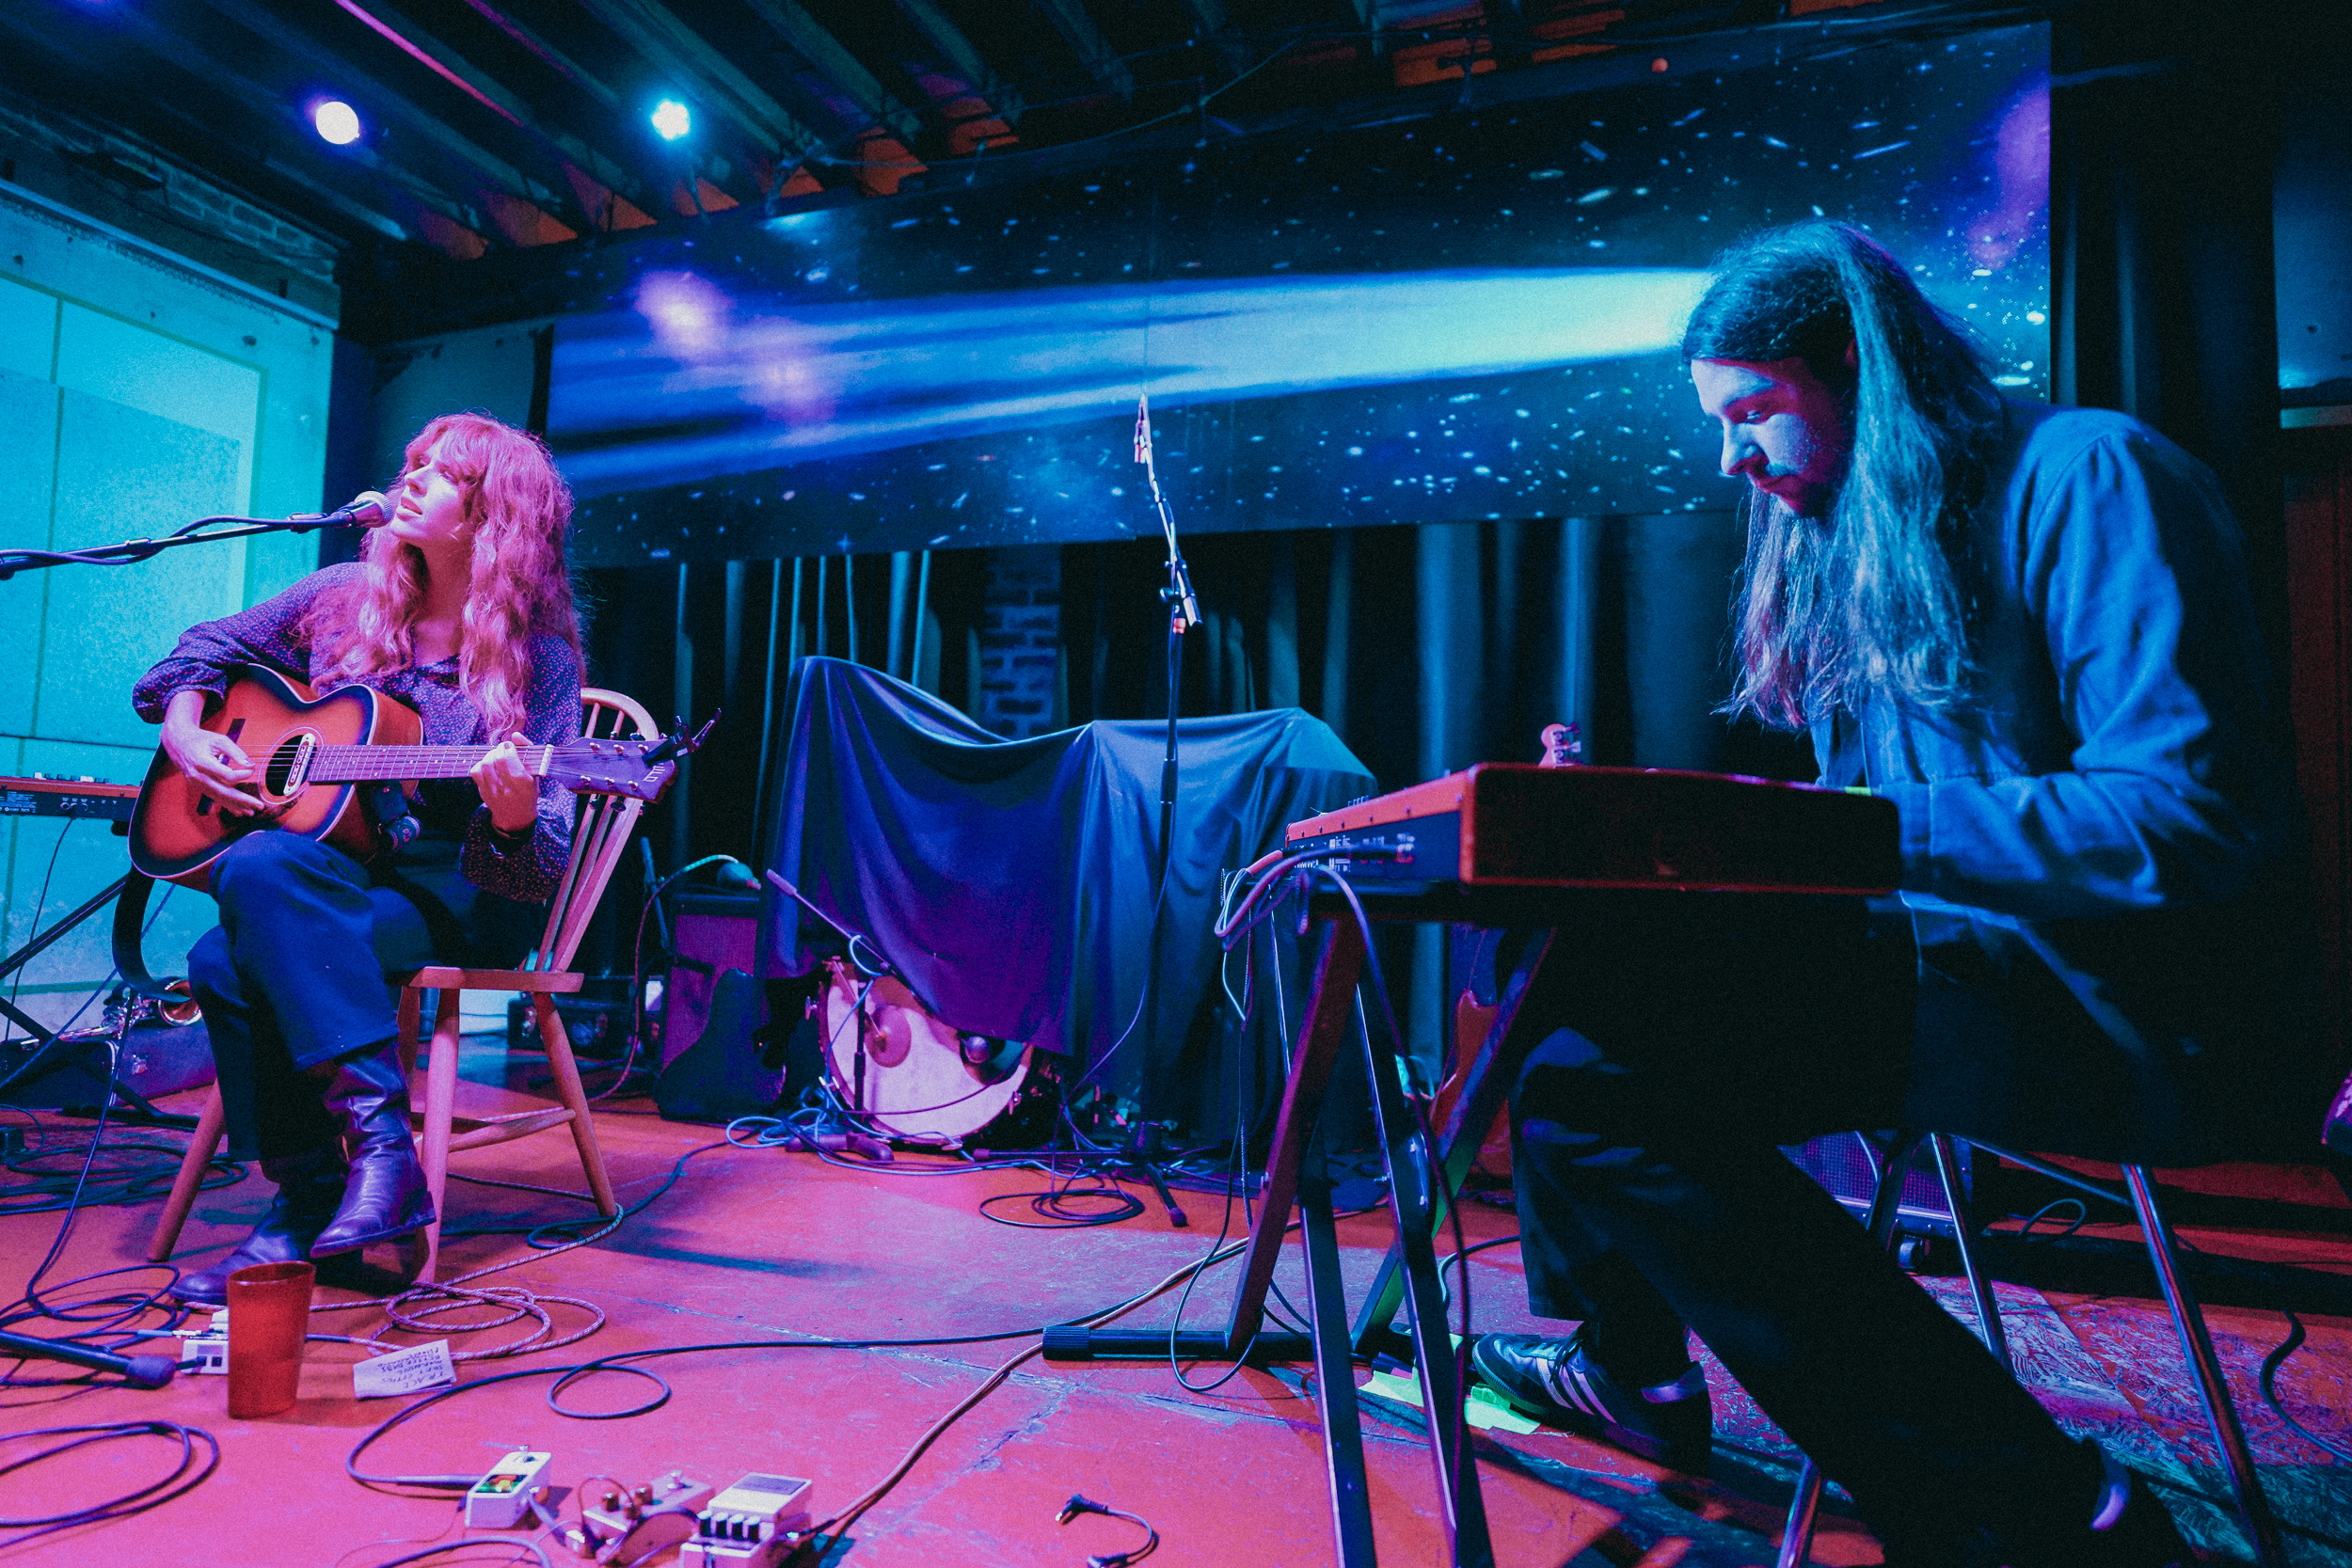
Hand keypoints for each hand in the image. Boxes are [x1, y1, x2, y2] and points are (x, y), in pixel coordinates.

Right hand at [161, 699, 268, 815]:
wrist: (177, 742)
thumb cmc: (200, 739)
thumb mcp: (219, 740)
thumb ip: (236, 752)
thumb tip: (250, 765)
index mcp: (202, 762)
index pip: (227, 775)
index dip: (243, 774)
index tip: (252, 769)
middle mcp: (198, 775)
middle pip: (223, 792)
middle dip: (242, 800)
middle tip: (259, 806)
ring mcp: (196, 783)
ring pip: (218, 797)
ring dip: (235, 806)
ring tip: (251, 812)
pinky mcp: (197, 786)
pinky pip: (213, 797)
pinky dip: (226, 804)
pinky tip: (237, 811)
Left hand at [472, 731, 539, 835]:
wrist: (516, 817)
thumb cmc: (527, 792)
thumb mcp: (534, 775)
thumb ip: (526, 752)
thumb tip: (515, 734)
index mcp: (522, 783)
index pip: (509, 757)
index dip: (508, 747)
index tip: (510, 746)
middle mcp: (507, 788)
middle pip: (496, 759)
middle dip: (499, 749)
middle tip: (502, 749)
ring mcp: (493, 791)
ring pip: (485, 764)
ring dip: (489, 755)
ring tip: (495, 756)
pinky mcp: (483, 792)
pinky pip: (475, 772)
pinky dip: (480, 764)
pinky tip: (488, 765)